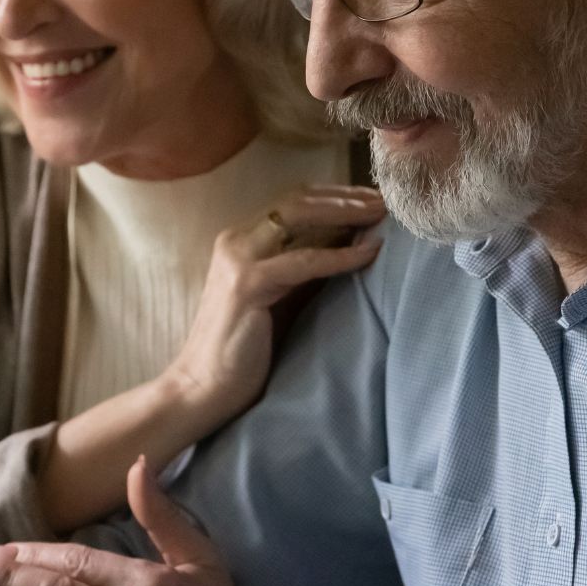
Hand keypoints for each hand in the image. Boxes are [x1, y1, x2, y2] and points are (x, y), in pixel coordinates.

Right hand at [163, 184, 382, 426]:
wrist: (202, 389)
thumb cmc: (244, 351)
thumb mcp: (280, 298)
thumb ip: (305, 269)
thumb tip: (353, 243)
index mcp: (240, 241)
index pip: (293, 201)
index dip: (335, 196)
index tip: (372, 200)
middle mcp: (235, 240)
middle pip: (297, 198)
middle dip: (345, 196)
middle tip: (384, 201)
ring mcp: (238, 259)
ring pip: (298, 215)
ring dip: (345, 213)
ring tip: (380, 216)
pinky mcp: (246, 285)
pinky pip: (304, 261)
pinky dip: (340, 256)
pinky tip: (368, 254)